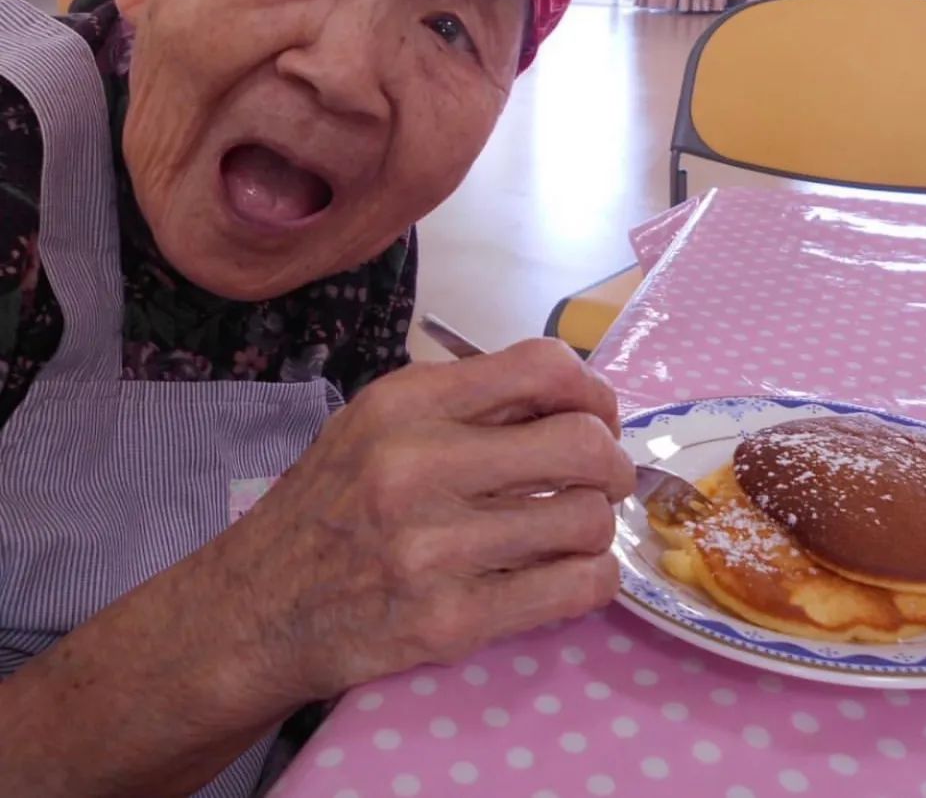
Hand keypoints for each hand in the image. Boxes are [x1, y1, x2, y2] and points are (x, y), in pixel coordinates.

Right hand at [216, 338, 634, 706]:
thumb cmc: (325, 507)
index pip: (543, 367)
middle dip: (613, 463)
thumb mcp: (376, 425)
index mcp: (406, 402)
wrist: (252, 611)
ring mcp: (434, 547)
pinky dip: (594, 579)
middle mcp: (419, 464)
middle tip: (603, 481)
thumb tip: (572, 400)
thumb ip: (465, 405)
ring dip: (597, 527)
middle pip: (581, 444)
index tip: (596, 418)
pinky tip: (572, 573)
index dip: (593, 391)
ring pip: (586, 520)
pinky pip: (575, 589)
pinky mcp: (450, 621)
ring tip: (572, 532)